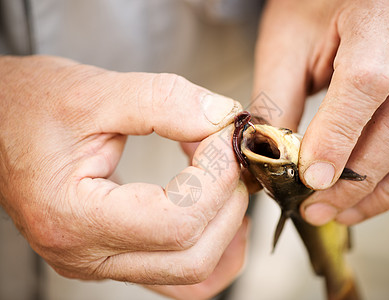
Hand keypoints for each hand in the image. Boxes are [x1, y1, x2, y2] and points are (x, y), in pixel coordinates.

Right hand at [0, 55, 247, 298]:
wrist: (0, 125)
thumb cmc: (30, 108)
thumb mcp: (95, 91)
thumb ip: (165, 101)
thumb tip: (222, 117)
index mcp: (73, 217)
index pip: (177, 219)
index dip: (217, 175)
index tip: (224, 134)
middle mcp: (86, 254)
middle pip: (192, 255)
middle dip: (227, 199)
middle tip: (228, 153)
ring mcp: (101, 262)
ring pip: (192, 273)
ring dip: (224, 224)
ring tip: (224, 177)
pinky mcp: (114, 256)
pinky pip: (178, 278)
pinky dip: (212, 249)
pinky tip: (220, 216)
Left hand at [254, 0, 388, 224]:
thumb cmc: (316, 3)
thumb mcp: (288, 40)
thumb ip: (278, 96)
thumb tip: (273, 156)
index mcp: (380, 13)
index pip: (366, 83)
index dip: (338, 137)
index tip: (311, 178)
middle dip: (360, 178)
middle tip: (319, 207)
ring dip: (388, 187)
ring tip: (345, 210)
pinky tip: (373, 190)